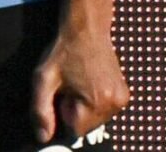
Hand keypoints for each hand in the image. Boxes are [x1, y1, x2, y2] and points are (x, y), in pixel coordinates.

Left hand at [30, 23, 129, 144]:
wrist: (86, 28)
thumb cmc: (64, 51)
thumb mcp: (43, 78)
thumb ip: (41, 110)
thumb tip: (43, 137)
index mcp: (97, 101)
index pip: (76, 130)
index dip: (64, 113)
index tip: (63, 93)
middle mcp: (115, 103)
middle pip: (87, 126)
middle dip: (74, 111)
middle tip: (71, 85)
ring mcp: (122, 99)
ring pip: (96, 119)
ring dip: (85, 106)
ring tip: (80, 80)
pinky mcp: (124, 93)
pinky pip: (105, 109)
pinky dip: (95, 101)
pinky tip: (90, 81)